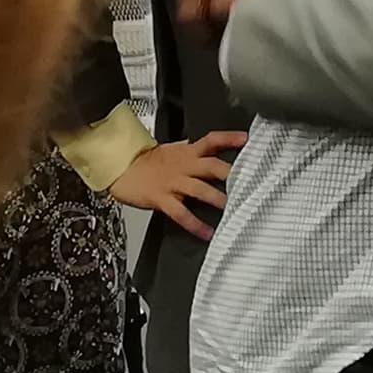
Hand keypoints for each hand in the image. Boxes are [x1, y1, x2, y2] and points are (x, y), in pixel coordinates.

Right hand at [110, 128, 246, 238]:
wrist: (120, 167)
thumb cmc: (148, 163)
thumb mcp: (173, 152)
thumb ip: (195, 155)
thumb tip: (217, 160)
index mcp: (187, 153)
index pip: (212, 140)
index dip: (230, 139)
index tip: (247, 140)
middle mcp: (184, 166)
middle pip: (213, 166)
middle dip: (232, 174)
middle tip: (252, 182)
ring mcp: (173, 183)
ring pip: (201, 190)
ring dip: (219, 199)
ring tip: (235, 209)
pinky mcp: (162, 199)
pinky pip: (181, 213)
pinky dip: (195, 224)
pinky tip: (207, 233)